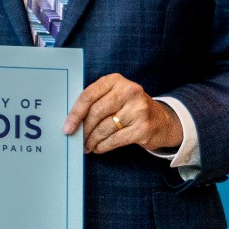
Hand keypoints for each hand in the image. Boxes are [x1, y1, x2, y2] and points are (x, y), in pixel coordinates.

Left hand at [64, 74, 181, 154]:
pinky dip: (102, 146)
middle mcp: (129, 91)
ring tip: (87, 145)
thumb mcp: (114, 96)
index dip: (75, 113)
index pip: (89, 95)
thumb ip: (95, 101)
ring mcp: (138, 110)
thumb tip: (71, 121)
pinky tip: (98, 148)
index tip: (67, 127)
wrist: (162, 120)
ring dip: (91, 140)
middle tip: (77, 139)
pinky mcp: (143, 128)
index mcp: (116, 81)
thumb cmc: (129, 108)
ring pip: (104, 128)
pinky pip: (114, 140)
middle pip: (95, 113)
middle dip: (83, 129)